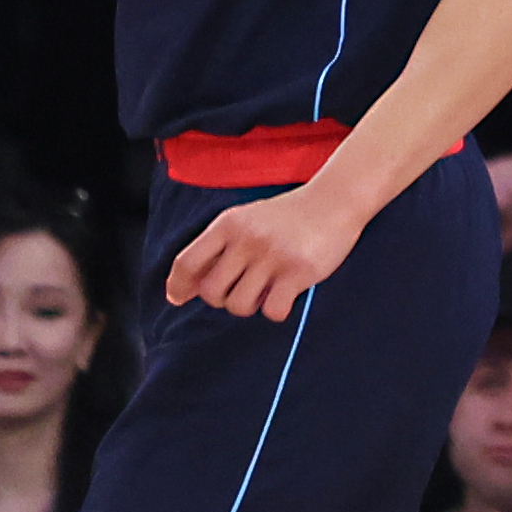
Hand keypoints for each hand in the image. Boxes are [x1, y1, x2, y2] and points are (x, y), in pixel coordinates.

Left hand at [165, 177, 367, 319]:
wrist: (334, 201)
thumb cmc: (286, 217)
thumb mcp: (245, 220)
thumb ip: (216, 249)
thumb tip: (179, 291)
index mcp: (229, 224)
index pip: (187, 262)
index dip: (178, 285)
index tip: (178, 298)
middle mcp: (247, 239)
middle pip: (211, 292)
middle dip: (222, 299)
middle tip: (242, 289)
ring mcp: (272, 256)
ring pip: (239, 305)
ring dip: (251, 305)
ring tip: (266, 289)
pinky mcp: (298, 271)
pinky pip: (272, 311)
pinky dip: (277, 310)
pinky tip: (286, 295)